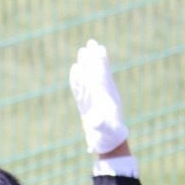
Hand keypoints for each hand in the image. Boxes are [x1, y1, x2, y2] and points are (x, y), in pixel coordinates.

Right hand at [70, 40, 128, 154]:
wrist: (109, 142)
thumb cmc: (109, 137)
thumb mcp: (106, 131)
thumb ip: (101, 124)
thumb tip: (97, 120)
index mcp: (107, 97)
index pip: (101, 76)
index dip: (99, 63)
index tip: (98, 49)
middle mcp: (101, 94)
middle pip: (96, 71)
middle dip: (93, 57)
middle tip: (91, 42)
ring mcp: (93, 97)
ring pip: (88, 76)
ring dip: (86, 64)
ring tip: (83, 50)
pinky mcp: (86, 103)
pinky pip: (80, 86)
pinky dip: (77, 77)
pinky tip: (75, 69)